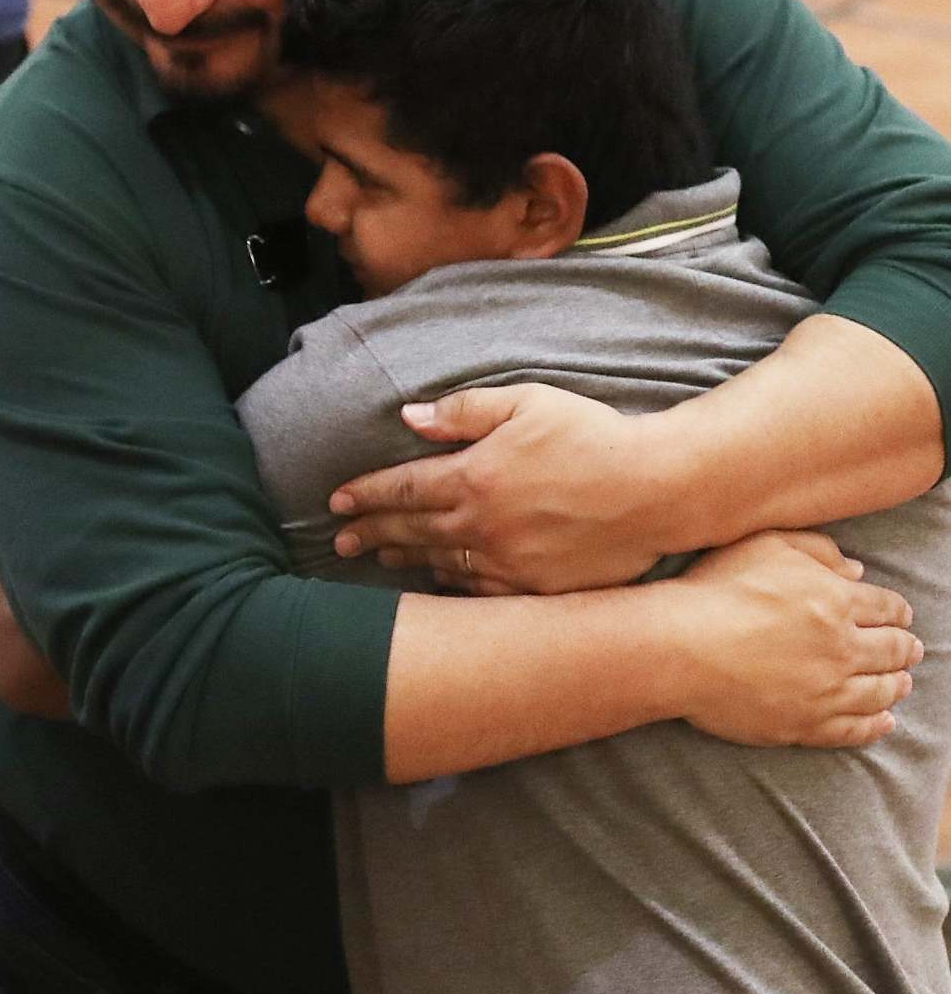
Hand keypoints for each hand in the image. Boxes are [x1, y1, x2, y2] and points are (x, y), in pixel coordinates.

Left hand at [329, 385, 668, 594]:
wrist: (658, 489)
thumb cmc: (594, 436)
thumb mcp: (527, 403)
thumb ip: (463, 411)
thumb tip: (409, 417)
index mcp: (473, 477)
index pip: (400, 488)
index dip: (364, 495)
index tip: (335, 502)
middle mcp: (480, 525)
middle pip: (409, 530)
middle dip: (369, 532)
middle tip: (338, 541)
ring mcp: (506, 562)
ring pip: (438, 563)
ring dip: (403, 558)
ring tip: (378, 556)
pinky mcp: (533, 588)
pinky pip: (477, 590)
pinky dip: (449, 583)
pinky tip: (436, 579)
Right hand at [674, 531, 919, 748]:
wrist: (677, 647)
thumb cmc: (714, 590)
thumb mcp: (764, 545)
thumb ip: (816, 550)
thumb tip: (857, 572)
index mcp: (838, 601)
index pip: (888, 609)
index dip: (898, 612)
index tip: (899, 617)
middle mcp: (843, 649)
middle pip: (893, 652)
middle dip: (905, 649)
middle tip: (910, 651)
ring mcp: (827, 691)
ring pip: (881, 692)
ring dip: (896, 685)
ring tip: (900, 684)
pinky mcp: (806, 724)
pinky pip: (855, 729)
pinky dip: (876, 725)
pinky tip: (883, 720)